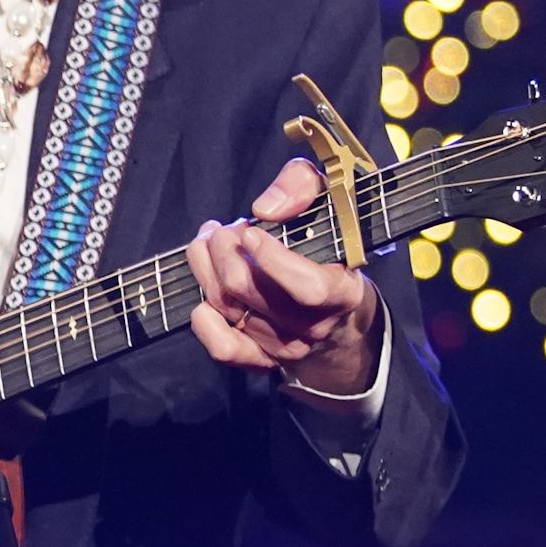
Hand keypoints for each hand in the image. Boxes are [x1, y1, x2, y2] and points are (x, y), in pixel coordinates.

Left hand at [187, 156, 380, 396]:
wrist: (338, 311)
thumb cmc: (330, 247)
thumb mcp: (331, 201)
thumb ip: (304, 186)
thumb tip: (266, 208)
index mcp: (342, 292)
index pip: (308, 288)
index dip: (273, 260)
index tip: (251, 231)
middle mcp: (313, 325)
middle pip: (246, 288)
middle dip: (223, 248)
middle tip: (226, 229)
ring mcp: (284, 346)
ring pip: (225, 305)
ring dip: (205, 267)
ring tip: (211, 242)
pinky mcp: (260, 359)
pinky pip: (222, 347)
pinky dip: (203, 317)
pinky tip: (206, 286)